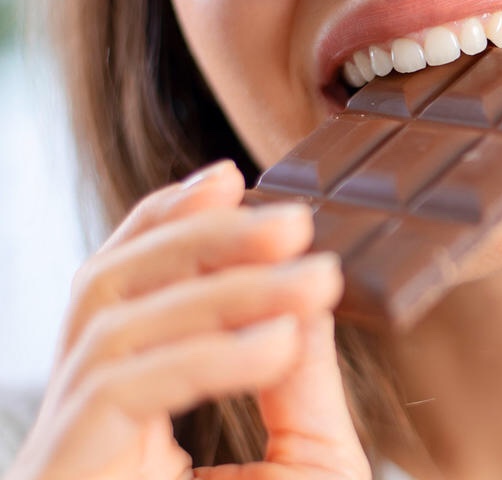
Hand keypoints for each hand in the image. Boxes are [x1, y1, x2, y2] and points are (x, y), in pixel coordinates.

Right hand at [5, 161, 370, 479]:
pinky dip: (209, 356)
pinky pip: (121, 388)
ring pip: (113, 325)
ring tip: (312, 276)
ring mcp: (64, 448)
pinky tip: (281, 343)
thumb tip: (310, 295)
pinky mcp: (59, 475)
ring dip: (221, 288)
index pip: (127, 292)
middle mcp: (82, 422)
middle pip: (110, 286)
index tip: (232, 179)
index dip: (171, 224)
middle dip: (204, 240)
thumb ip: (302, 381)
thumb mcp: (307, 460)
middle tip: (296, 221)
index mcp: (126, 415)